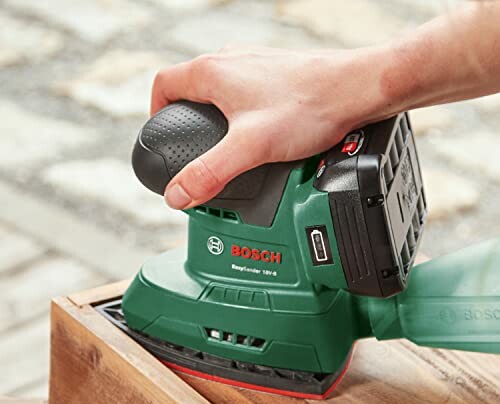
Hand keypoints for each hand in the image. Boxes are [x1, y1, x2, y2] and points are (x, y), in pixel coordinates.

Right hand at [151, 46, 391, 208]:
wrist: (357, 90)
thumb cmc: (309, 107)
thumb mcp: (250, 147)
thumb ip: (210, 172)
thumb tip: (177, 194)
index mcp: (213, 71)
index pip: (164, 85)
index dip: (157, 112)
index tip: (166, 136)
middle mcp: (232, 62)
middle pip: (192, 88)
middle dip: (188, 119)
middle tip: (196, 150)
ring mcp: (256, 67)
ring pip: (221, 91)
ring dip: (217, 117)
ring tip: (227, 147)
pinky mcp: (277, 76)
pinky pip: (247, 94)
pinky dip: (243, 115)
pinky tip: (259, 136)